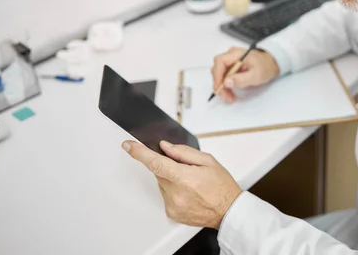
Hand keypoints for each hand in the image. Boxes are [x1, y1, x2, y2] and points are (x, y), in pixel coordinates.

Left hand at [122, 140, 241, 228]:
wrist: (228, 211)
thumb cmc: (222, 187)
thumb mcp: (208, 161)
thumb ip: (184, 152)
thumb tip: (165, 147)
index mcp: (185, 178)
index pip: (155, 162)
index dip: (139, 153)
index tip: (128, 145)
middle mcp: (176, 194)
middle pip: (159, 172)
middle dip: (168, 166)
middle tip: (186, 169)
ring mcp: (172, 205)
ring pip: (162, 183)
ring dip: (171, 179)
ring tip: (191, 183)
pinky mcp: (171, 213)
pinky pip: (166, 195)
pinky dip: (174, 190)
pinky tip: (189, 192)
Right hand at [211, 47, 279, 102]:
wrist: (272, 63)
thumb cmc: (266, 66)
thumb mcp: (256, 75)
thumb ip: (241, 79)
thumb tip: (227, 82)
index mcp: (237, 53)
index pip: (220, 62)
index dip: (217, 75)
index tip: (219, 88)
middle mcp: (231, 55)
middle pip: (217, 69)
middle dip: (220, 85)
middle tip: (226, 97)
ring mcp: (231, 61)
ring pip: (220, 74)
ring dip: (222, 87)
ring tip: (230, 97)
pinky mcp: (232, 67)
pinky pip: (224, 76)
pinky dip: (226, 86)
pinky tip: (231, 93)